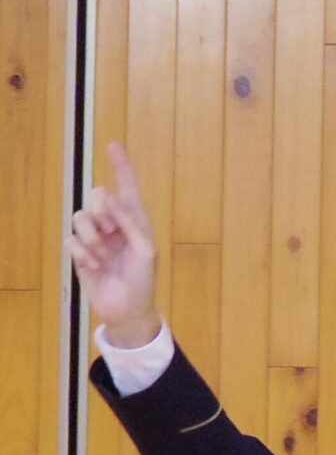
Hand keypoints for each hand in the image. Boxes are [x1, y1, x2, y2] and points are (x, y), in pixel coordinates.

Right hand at [65, 142, 161, 345]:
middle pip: (97, 196)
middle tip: (110, 232)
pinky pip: (72, 240)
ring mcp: (96, 237)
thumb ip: (131, 224)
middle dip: (101, 211)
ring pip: (80, 217)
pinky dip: (83, 254)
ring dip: (91, 238)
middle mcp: (114, 224)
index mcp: (135, 221)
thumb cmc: (143, 281)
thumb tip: (113, 199)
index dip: (121, 167)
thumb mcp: (145, 251)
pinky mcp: (81, 251)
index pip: (128, 188)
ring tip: (103, 257)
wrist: (127, 309)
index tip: (113, 146)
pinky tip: (94, 267)